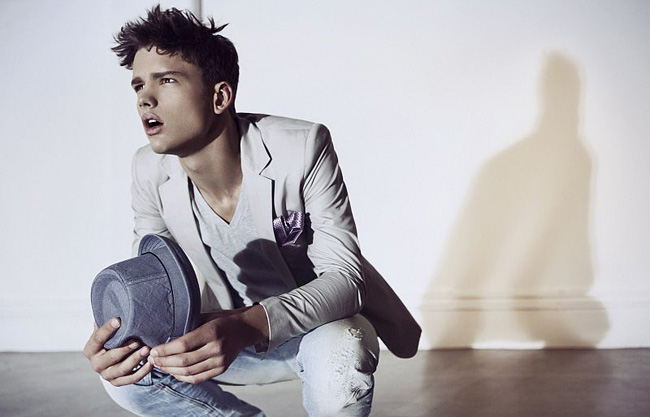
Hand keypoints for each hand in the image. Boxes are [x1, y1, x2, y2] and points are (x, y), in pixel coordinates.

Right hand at [83, 317, 153, 385]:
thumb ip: (105, 319)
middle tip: (138, 340)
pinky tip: (151, 363)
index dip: (107, 329)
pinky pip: (131, 379)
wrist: (111, 359)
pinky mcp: (117, 382)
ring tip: (147, 349)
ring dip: (136, 359)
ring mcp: (106, 375)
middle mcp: (96, 364)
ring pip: (122, 369)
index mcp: (90, 349)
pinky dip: (142, 372)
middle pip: (110, 357)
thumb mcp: (106, 330)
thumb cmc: (111, 339)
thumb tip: (111, 301)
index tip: (118, 320)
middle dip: (125, 348)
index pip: (97, 339)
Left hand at [148, 305, 267, 383]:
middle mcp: (217, 348)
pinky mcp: (222, 369)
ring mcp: (221, 361)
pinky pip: (198, 378)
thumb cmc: (223, 320)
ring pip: (189, 371)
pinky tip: (173, 372)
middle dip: (164, 362)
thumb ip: (189, 326)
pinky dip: (183, 377)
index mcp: (212, 331)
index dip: (165, 350)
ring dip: (171, 370)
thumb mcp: (206, 317)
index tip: (154, 350)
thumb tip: (165, 335)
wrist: (246, 329)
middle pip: (184, 360)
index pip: (183, 344)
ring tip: (160, 366)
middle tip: (152, 359)